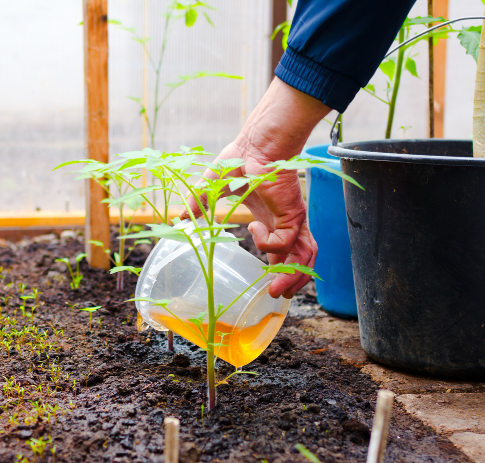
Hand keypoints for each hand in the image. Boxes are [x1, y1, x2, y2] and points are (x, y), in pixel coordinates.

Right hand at [191, 78, 331, 298]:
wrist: (257, 142)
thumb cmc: (241, 159)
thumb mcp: (213, 189)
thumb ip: (199, 205)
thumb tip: (180, 220)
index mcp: (272, 221)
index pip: (282, 252)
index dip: (278, 271)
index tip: (267, 286)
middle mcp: (286, 224)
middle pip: (300, 261)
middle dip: (292, 283)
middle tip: (275, 297)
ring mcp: (292, 219)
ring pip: (304, 257)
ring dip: (292, 277)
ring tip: (274, 290)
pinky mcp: (293, 213)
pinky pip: (286, 242)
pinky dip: (270, 245)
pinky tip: (253, 230)